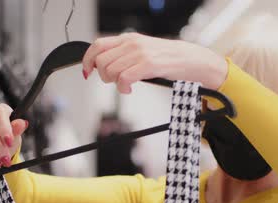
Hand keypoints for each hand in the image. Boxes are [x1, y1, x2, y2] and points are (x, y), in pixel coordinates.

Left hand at [82, 33, 227, 92]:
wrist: (190, 59)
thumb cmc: (168, 58)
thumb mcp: (143, 50)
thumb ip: (124, 54)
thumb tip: (103, 65)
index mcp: (128, 38)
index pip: (97, 45)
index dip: (87, 59)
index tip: (86, 71)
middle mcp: (132, 43)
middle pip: (101, 61)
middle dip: (103, 76)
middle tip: (114, 81)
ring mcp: (140, 54)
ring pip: (111, 71)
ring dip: (114, 83)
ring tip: (125, 85)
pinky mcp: (148, 65)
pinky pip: (124, 79)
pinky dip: (123, 88)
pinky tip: (130, 89)